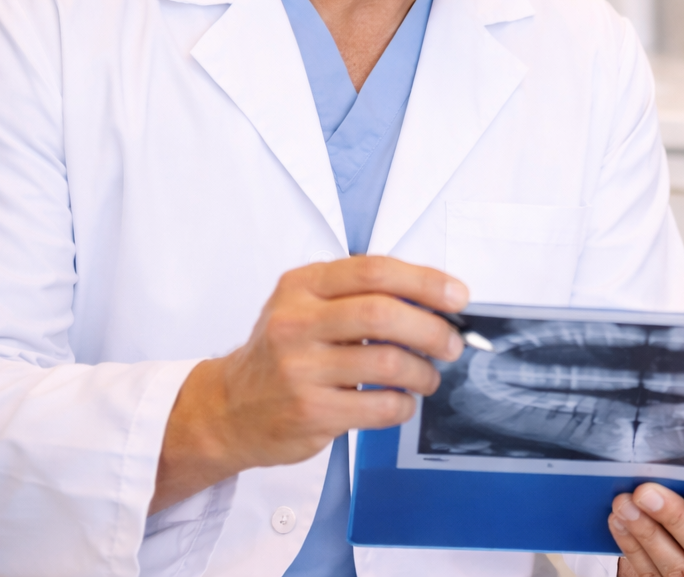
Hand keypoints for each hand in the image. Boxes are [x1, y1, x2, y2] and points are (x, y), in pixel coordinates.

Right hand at [150, 256, 468, 511]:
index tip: (458, 296)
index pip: (374, 270)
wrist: (225, 409)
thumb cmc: (281, 353)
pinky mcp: (309, 412)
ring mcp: (300, 370)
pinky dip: (403, 405)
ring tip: (428, 377)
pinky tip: (401, 402)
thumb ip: (360, 295)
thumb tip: (436, 299)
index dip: (425, 282)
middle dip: (432, 329)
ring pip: (388, 364)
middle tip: (452, 343)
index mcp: (302, 286)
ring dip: (424, 372)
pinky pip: (379, 407)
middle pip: (384, 315)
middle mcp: (295, 323)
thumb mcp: (306, 306)